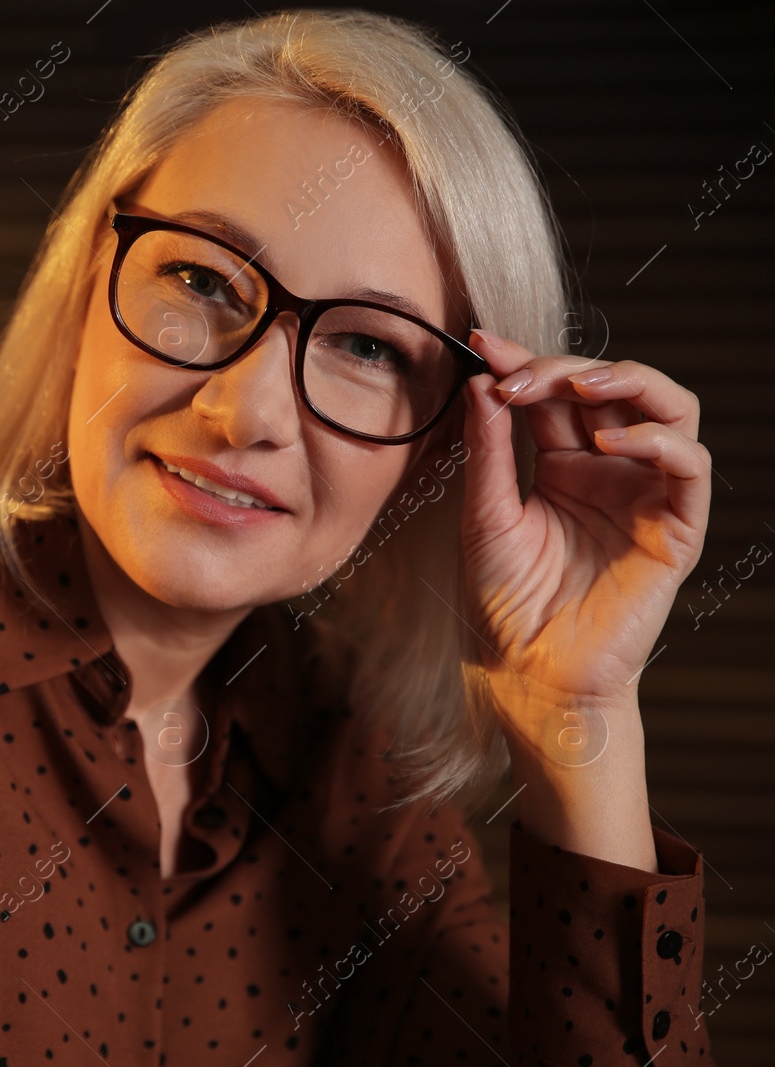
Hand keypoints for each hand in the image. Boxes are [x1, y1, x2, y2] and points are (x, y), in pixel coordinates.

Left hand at [456, 330, 711, 760]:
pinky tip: (610, 443)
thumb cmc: (504, 600)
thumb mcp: (484, 514)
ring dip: (627, 383)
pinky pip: (689, 467)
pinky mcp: (677, 525)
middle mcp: (607, 469)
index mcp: (560, 463)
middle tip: (519, 372)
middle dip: (565, 368)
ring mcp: (645, 492)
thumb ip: (489, 449)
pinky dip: (657, 442)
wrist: (529, 669)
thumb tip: (480, 381)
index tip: (480, 343)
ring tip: (578, 387)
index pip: (553, 395)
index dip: (524, 362)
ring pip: (667, 408)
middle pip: (609, 388)